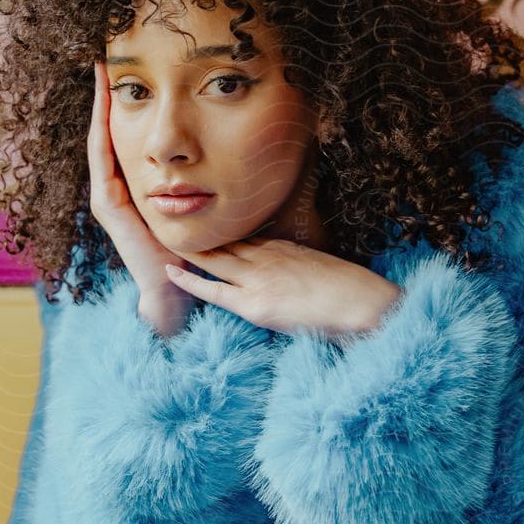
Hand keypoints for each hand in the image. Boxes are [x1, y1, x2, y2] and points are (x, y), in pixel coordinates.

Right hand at [87, 60, 195, 332]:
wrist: (175, 287)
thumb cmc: (191, 248)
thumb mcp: (197, 201)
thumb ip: (202, 176)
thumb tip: (228, 146)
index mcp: (133, 184)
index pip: (125, 133)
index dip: (124, 102)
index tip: (127, 68)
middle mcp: (115, 185)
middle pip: (107, 129)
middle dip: (106, 94)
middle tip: (104, 56)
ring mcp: (107, 194)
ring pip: (101, 137)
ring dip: (99, 104)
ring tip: (101, 70)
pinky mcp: (108, 204)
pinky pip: (102, 155)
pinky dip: (101, 127)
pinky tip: (104, 103)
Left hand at [163, 238, 402, 340]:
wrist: (366, 304)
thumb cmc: (355, 294)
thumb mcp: (324, 271)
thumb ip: (303, 269)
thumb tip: (296, 277)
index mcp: (284, 248)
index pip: (241, 237)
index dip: (216, 231)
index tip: (196, 222)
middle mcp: (267, 257)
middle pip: (221, 241)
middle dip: (193, 233)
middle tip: (164, 219)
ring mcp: (259, 279)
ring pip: (213, 259)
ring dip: (185, 249)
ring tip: (157, 237)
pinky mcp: (256, 304)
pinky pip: (214, 290)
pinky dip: (190, 280)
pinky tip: (169, 271)